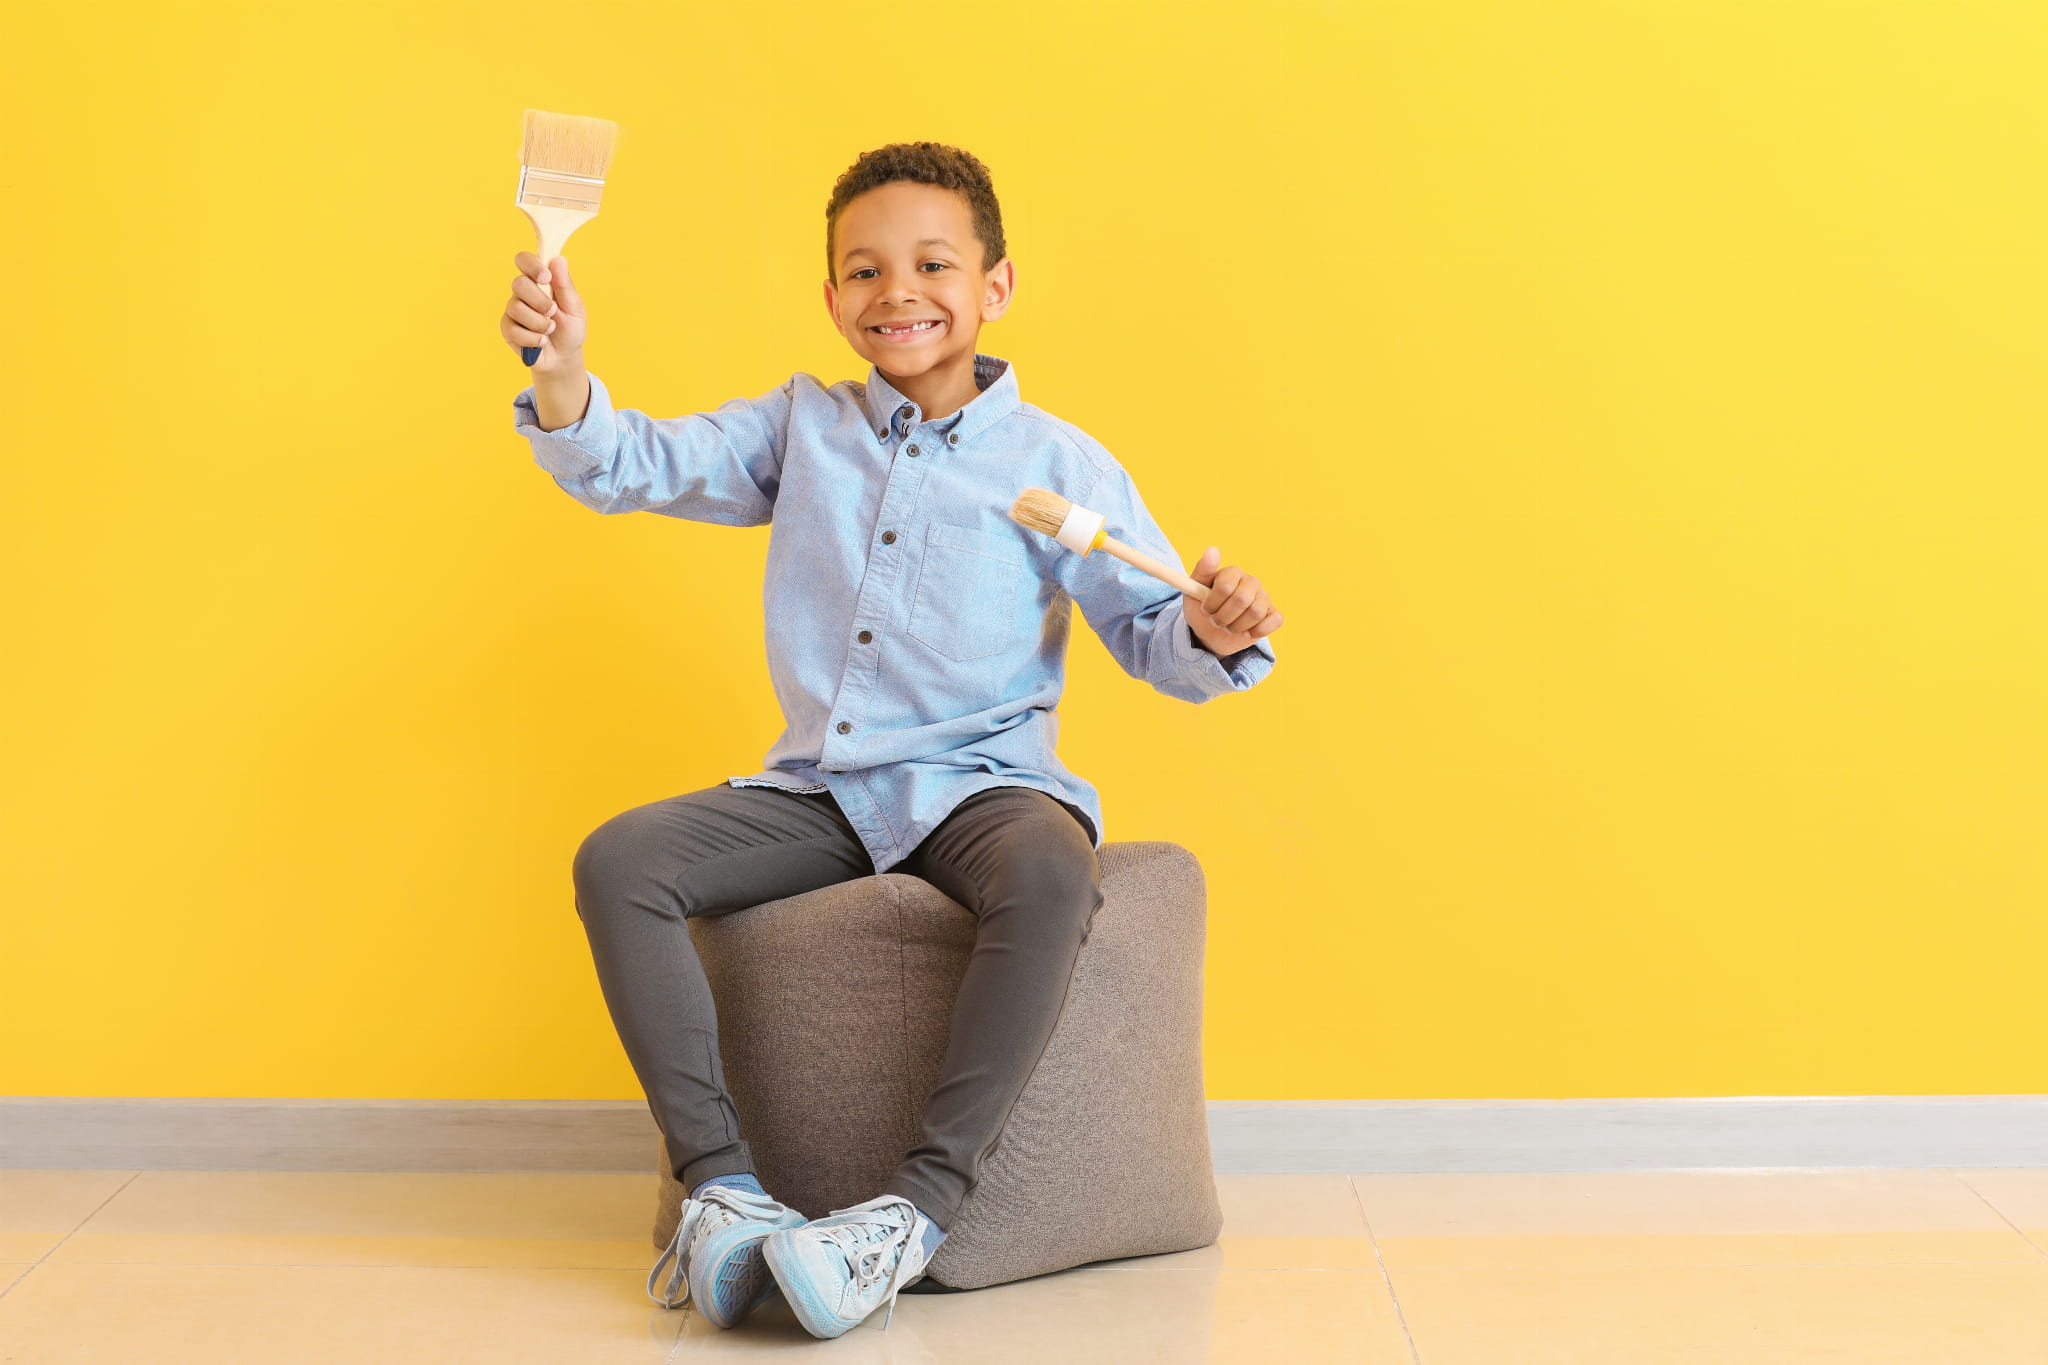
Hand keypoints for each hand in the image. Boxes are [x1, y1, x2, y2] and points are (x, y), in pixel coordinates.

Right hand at [502, 252, 587, 371]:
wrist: (564, 357)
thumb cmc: (570, 328)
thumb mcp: (574, 307)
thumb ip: (565, 285)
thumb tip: (559, 259)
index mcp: (539, 280)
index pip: (524, 260)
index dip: (531, 265)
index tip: (546, 277)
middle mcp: (523, 292)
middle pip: (518, 283)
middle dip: (539, 301)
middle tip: (553, 311)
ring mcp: (513, 309)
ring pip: (516, 308)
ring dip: (539, 323)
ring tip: (550, 329)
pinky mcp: (507, 328)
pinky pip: (514, 330)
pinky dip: (533, 338)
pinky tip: (541, 341)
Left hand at [1183, 546, 1282, 655]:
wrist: (1212, 633)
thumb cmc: (1204, 609)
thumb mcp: (1194, 591)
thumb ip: (1202, 570)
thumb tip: (1213, 550)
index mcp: (1232, 572)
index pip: (1225, 586)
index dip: (1212, 603)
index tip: (1206, 609)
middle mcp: (1251, 582)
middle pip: (1241, 600)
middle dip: (1224, 617)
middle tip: (1216, 621)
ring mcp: (1264, 597)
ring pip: (1256, 612)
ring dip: (1237, 627)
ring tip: (1229, 627)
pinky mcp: (1274, 614)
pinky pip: (1274, 621)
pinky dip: (1256, 631)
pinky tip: (1246, 632)